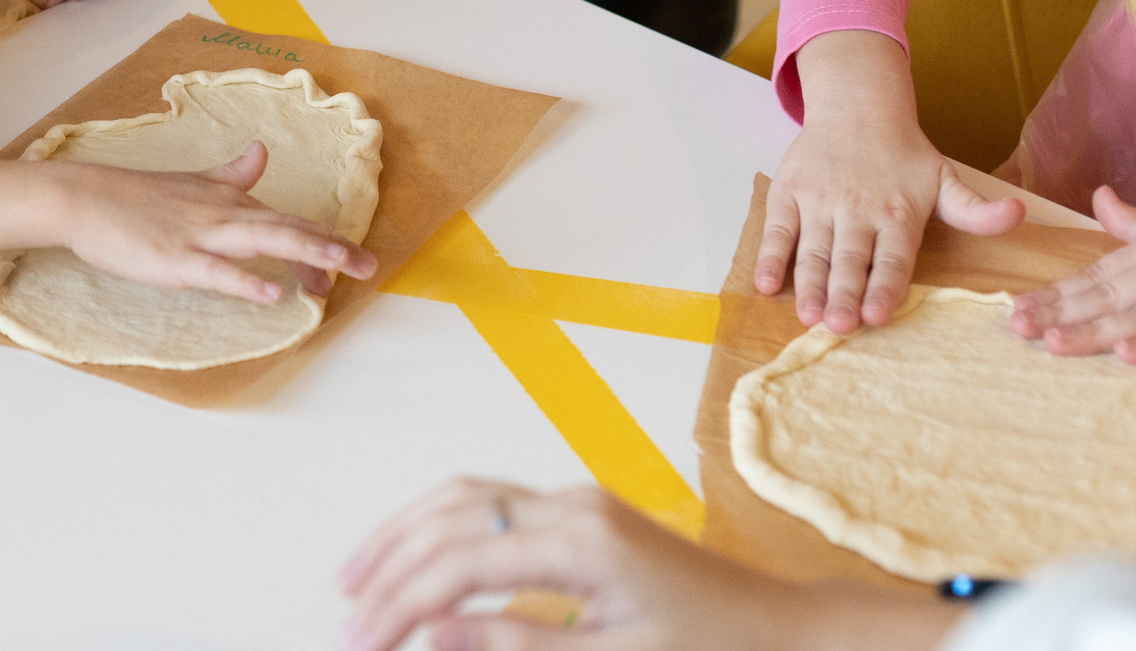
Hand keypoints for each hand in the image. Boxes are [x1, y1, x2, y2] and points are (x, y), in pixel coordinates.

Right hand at [54, 141, 375, 303]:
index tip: (354, 259)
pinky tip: (272, 294)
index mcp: (229, 202)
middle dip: (330, 248)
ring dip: (303, 254)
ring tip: (337, 272)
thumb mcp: (192, 183)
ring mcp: (199, 237)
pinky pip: (217, 272)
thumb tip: (261, 152)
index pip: (286, 220)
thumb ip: (232, 174)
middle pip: (286, 229)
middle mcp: (223, 215)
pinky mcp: (175, 259)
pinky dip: (246, 281)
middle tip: (370, 267)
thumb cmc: (137, 196)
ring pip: (261, 242)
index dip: (322, 239)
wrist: (86, 198)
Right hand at [340, 482, 828, 650]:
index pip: (458, 565)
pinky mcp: (583, 515)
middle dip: (389, 567)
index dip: (399, 605)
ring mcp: (576, 502)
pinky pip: (493, 504)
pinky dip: (444, 528)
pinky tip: (422, 558)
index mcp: (578, 543)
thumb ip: (519, 645)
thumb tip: (434, 634)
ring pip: (464, 498)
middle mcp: (570, 505)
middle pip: (449, 518)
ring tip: (357, 576)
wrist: (788, 633)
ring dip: (405, 534)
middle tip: (347, 618)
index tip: (360, 643)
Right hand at [757, 32, 1021, 329]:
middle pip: (850, 259)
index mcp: (897, 211)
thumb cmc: (903, 155)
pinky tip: (767, 285)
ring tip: (808, 316)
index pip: (892, 257)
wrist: (857, 108)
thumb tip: (1019, 215)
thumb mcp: (946, 180)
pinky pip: (778, 230)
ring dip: (810, 285)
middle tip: (839, 326)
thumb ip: (977, 209)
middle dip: (843, 294)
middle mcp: (857, 207)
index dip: (884, 287)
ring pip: (814, 250)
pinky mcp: (789, 192)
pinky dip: (770, 258)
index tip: (877, 316)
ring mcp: (819, 200)